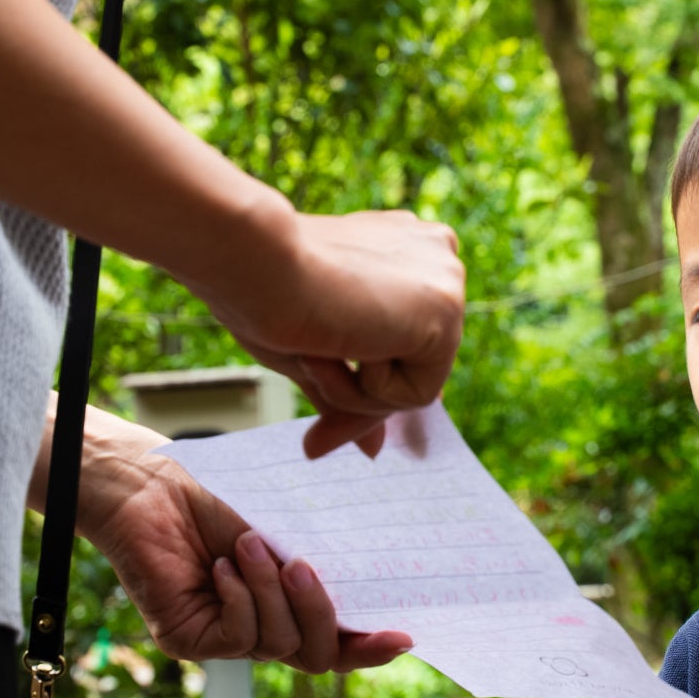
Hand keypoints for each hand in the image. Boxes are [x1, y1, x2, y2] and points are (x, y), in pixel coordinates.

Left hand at [57, 403, 413, 671]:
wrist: (155, 486)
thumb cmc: (222, 497)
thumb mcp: (291, 529)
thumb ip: (329, 558)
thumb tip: (382, 575)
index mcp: (292, 607)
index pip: (340, 644)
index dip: (372, 648)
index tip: (404, 635)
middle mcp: (264, 631)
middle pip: (317, 657)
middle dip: (320, 613)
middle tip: (303, 565)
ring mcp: (227, 640)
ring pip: (279, 644)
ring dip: (270, 591)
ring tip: (249, 544)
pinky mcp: (191, 641)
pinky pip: (238, 638)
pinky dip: (240, 598)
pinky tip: (222, 566)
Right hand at [186, 209, 464, 458]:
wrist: (251, 261)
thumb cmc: (264, 293)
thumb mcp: (316, 351)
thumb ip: (354, 392)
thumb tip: (375, 451)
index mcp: (404, 246)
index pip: (411, 338)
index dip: (374, 382)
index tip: (340, 412)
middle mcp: (436, 254)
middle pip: (416, 367)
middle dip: (361, 400)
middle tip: (312, 430)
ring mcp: (447, 280)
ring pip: (416, 386)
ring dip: (353, 391)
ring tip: (315, 348)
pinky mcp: (447, 310)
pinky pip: (418, 396)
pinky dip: (367, 392)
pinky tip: (338, 344)